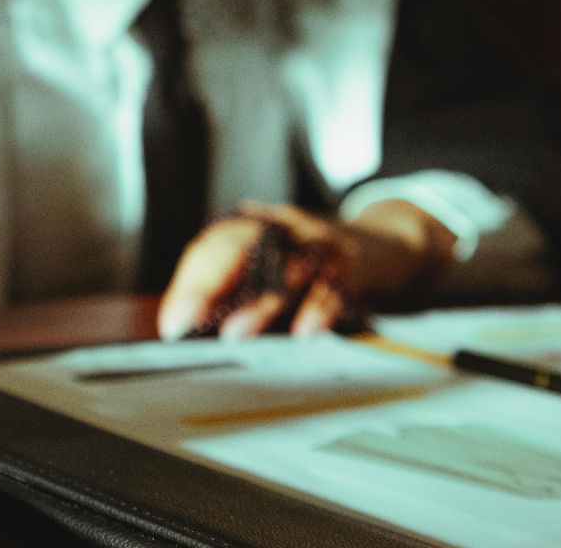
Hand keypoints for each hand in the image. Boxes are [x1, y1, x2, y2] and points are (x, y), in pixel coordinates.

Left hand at [156, 200, 456, 339]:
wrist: (387, 246)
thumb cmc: (315, 263)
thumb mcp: (274, 266)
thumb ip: (232, 288)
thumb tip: (181, 323)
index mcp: (257, 227)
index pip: (214, 247)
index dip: (190, 284)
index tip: (173, 324)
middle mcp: (284, 229)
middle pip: (239, 247)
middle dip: (208, 284)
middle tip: (185, 322)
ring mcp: (319, 244)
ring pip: (285, 267)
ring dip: (260, 302)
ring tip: (234, 334)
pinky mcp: (354, 266)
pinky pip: (334, 286)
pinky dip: (319, 308)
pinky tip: (305, 332)